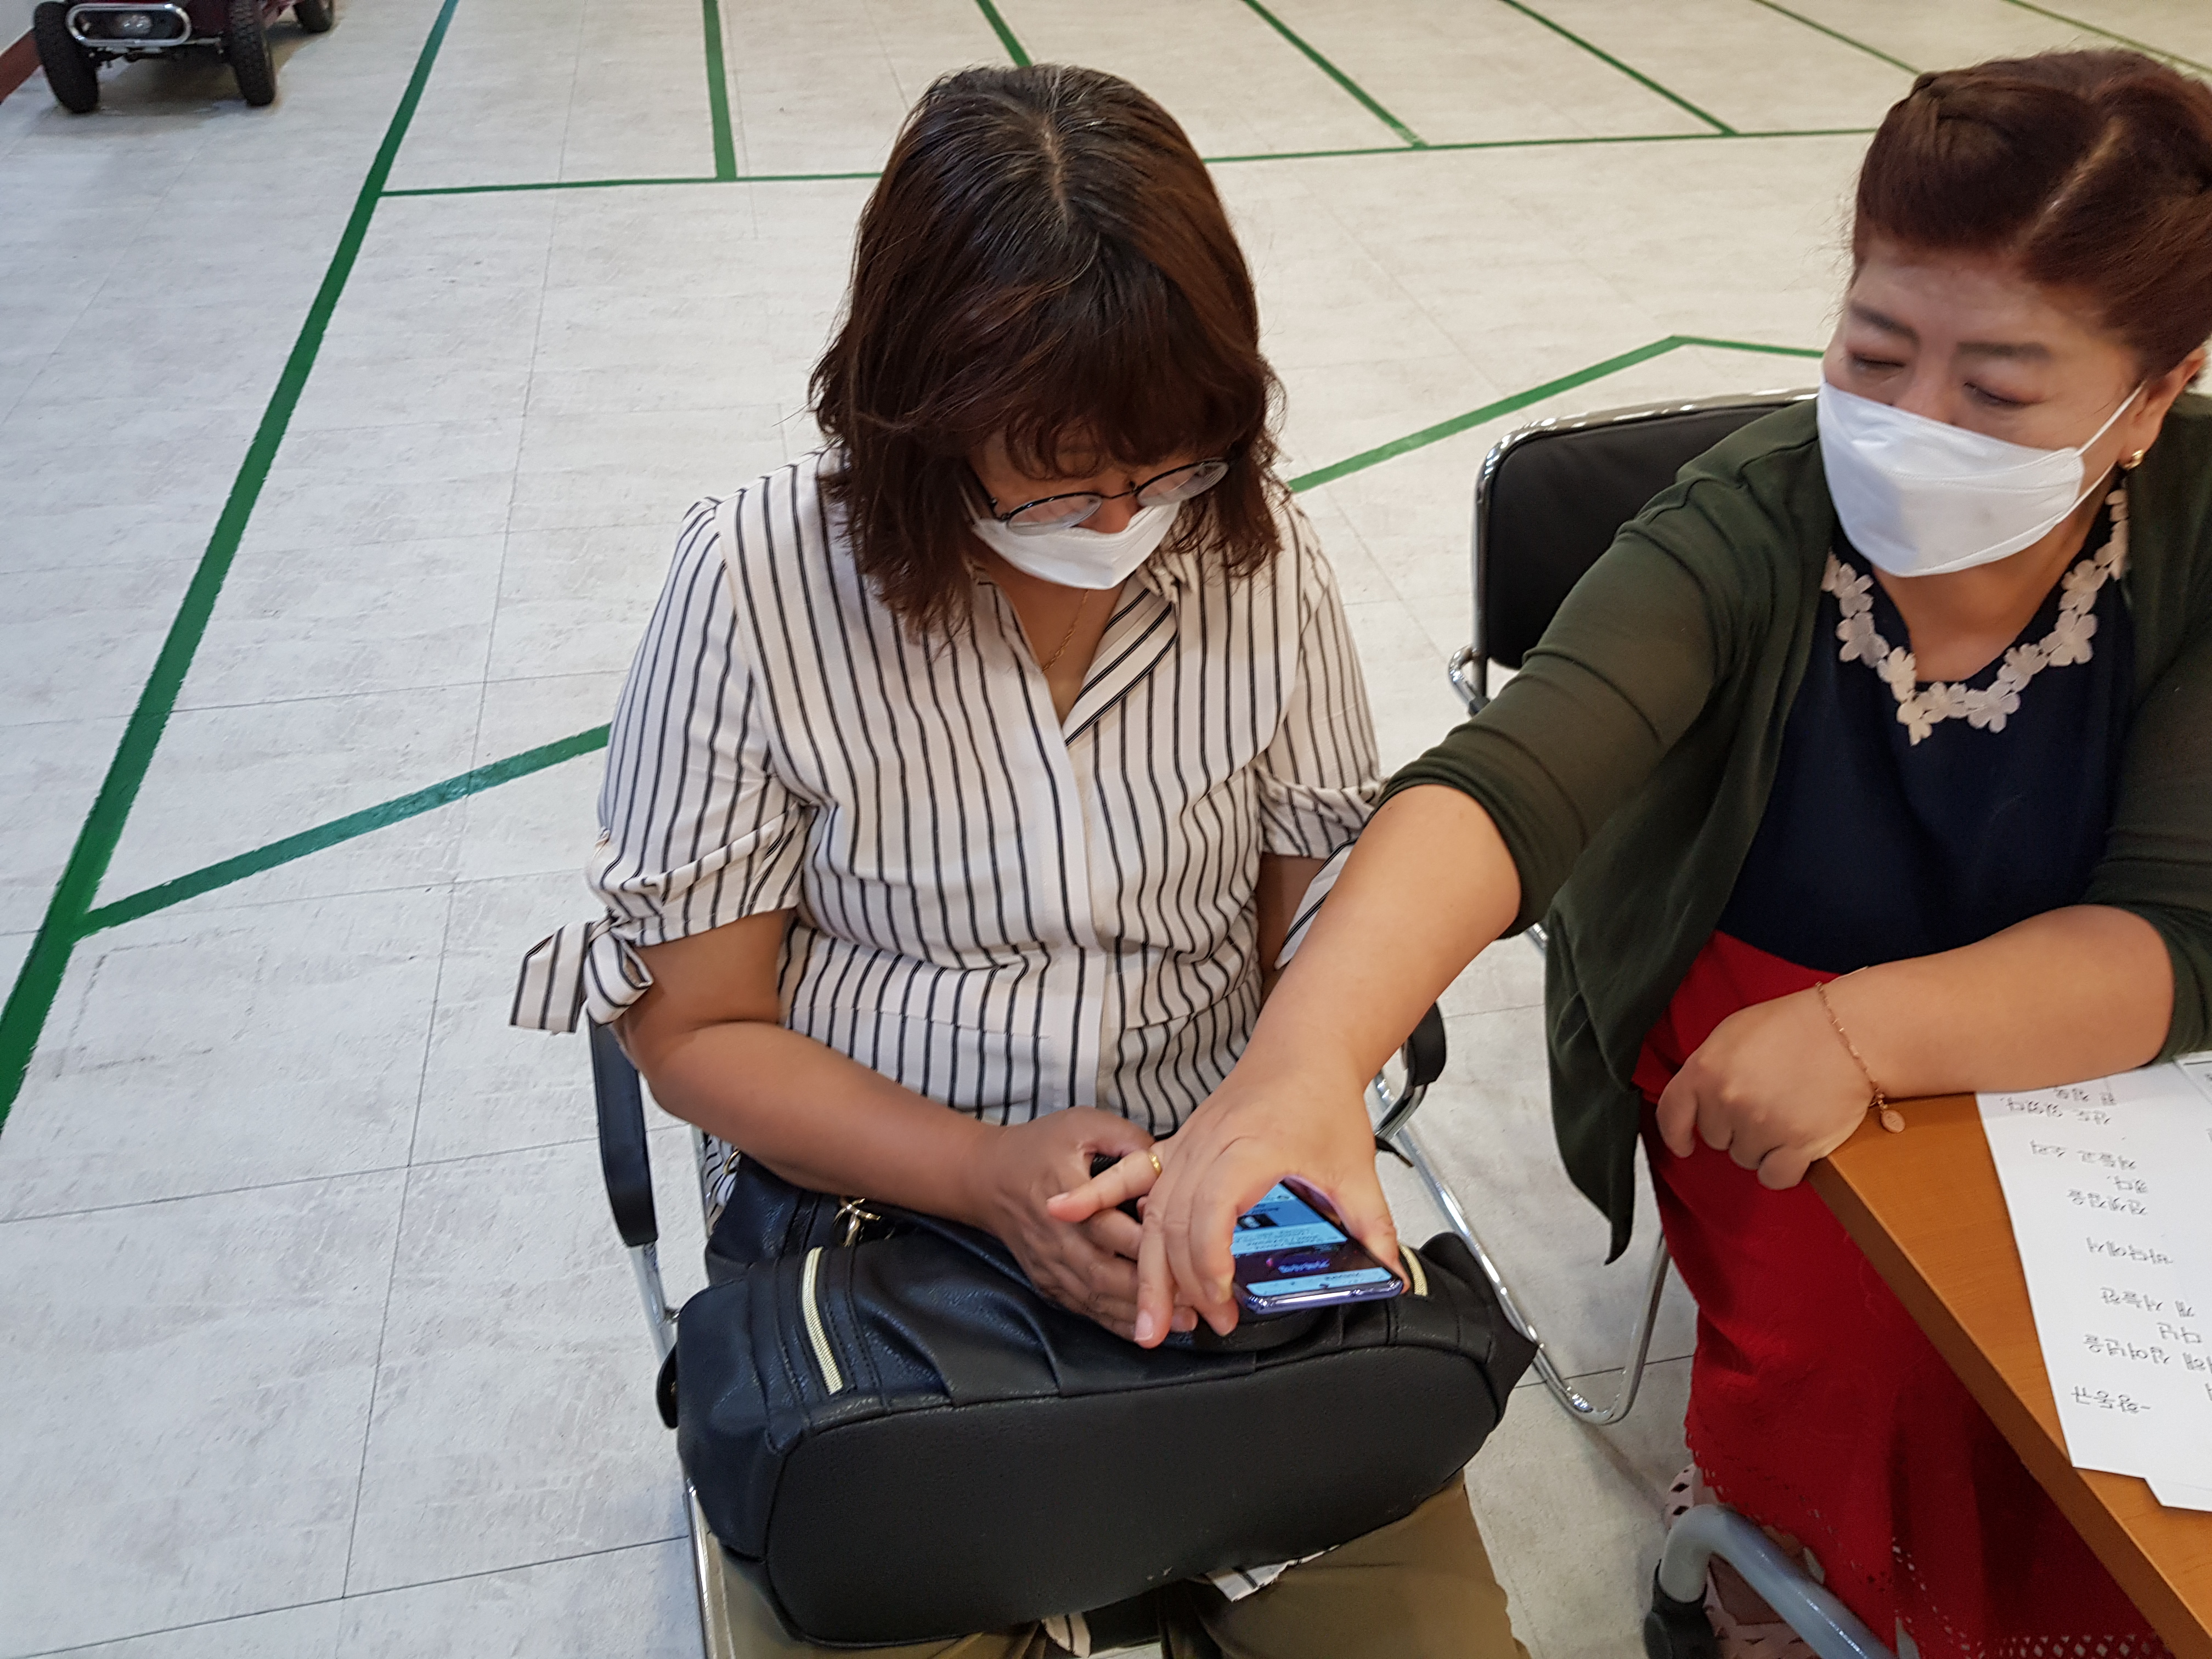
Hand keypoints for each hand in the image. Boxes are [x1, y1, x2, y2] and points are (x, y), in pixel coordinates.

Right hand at [961, 1109, 1196, 1341]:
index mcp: (1065, 1194)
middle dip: (1151, 1290)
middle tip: (1197, 1301)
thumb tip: (1167, 1160)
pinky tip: (1146, 1328)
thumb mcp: (1081, 1124)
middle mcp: (1055, 1236)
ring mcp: (1049, 1264)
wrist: (985, 1178)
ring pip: (1096, 1297)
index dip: (1145, 1243)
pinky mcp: (1048, 1282)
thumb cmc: (1038, 1147)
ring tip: (1183, 1322)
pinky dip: (1115, 1322)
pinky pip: (1084, 1308)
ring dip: (1139, 1313)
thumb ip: (1126, 1139)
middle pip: (1104, 1272)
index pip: (1107, 1226)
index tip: (1186, 1252)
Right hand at [1050, 1058, 1397, 1347]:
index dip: (1210, 1267)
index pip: (1212, 1215)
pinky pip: (1130, 1176)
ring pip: (1151, 1214)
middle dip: (1176, 1286)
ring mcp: (1185, 1147)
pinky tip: (1063, 1210)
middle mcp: (1207, 1149)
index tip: (1223, 1304)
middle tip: (1190, 1330)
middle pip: (1173, 1225)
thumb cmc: (1322, 1103)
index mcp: (1248, 1152)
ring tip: (1144, 1320)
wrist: (1300, 1050)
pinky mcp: (1175, 1147)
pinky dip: (1096, 1195)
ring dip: (1145, 1269)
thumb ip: (1371, 1226)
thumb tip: (1390, 1276)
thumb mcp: (1356, 1169)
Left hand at [1655, 987, 1871, 1188]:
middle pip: (1715, 1138)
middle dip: (1735, 1127)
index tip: (1684, 1143)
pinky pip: (1774, 1177)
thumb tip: (1696, 1097)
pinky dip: (1783, 1169)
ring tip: (1787, 1114)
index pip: (1671, 1114)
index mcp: (1705, 1069)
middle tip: (1765, 1102)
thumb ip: (1708, 1068)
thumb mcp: (1733, 1033)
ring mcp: (1761, 1125)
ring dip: (1762, 1145)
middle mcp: (1727, 1099)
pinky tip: (1795, 1149)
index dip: (1676, 1133)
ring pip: (1745, 1157)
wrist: (1849, 1033)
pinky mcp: (1796, 1146)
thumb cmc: (1796, 1027)